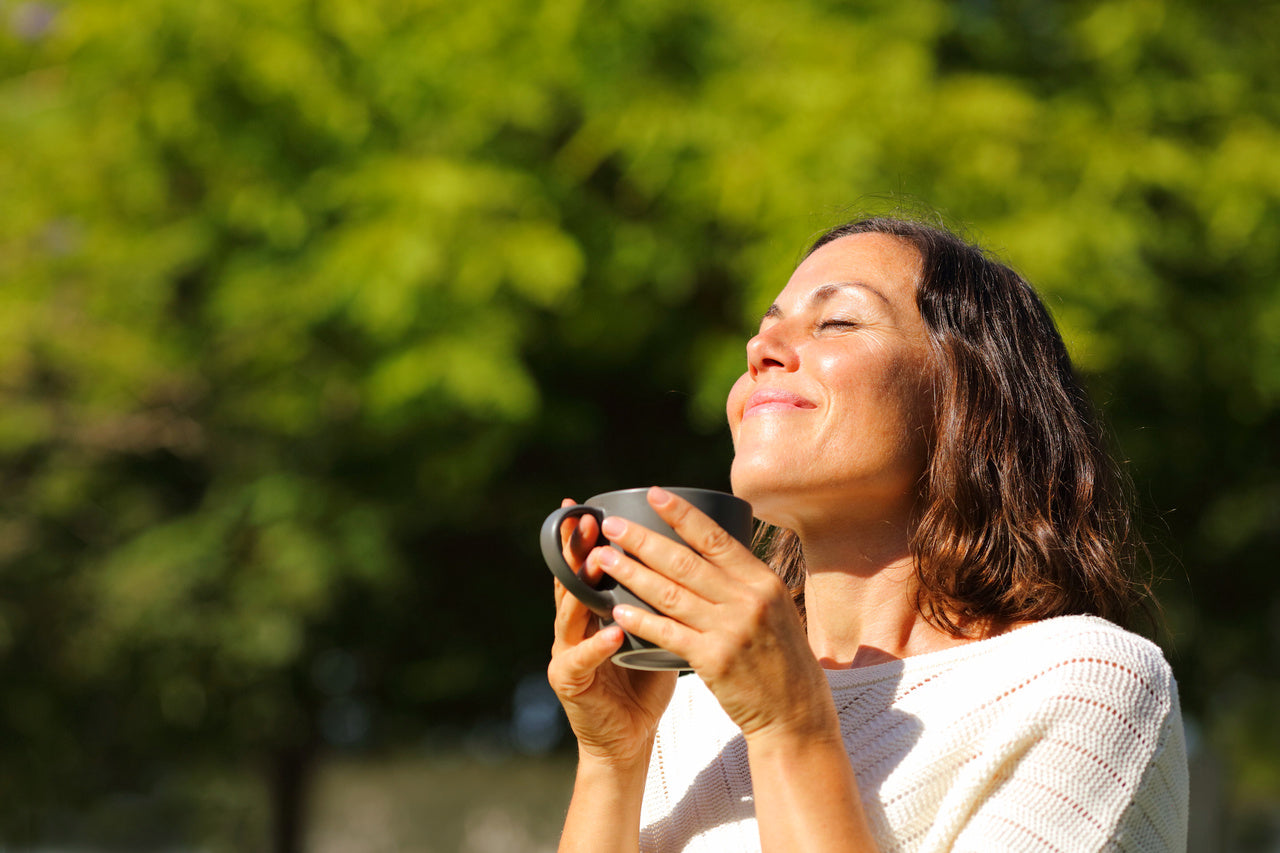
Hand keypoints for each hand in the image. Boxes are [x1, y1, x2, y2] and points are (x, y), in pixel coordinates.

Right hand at [547, 498, 676, 765]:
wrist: (629, 738)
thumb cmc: (644, 682)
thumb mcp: (653, 631)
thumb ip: (659, 599)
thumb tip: (695, 558)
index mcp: (591, 611)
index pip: (583, 567)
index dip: (581, 538)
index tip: (584, 505)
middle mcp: (573, 626)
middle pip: (569, 580)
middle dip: (575, 549)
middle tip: (585, 520)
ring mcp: (566, 653)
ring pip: (569, 612)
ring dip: (583, 586)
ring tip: (597, 562)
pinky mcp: (569, 682)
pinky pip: (581, 659)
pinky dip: (597, 644)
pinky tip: (612, 630)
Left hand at [587, 487, 831, 740]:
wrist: (796, 712)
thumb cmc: (782, 658)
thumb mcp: (775, 608)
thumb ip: (744, 581)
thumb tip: (709, 547)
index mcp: (763, 580)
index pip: (715, 537)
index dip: (681, 514)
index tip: (653, 494)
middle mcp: (748, 599)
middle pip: (685, 562)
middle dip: (643, 540)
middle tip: (611, 526)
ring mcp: (731, 630)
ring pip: (670, 594)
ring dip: (631, 574)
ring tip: (602, 559)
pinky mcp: (715, 660)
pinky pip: (669, 633)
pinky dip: (641, 619)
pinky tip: (617, 608)